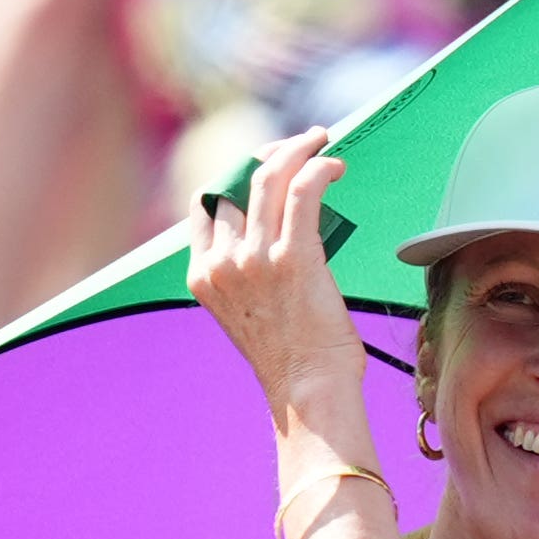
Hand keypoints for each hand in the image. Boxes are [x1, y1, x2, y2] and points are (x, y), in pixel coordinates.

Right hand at [188, 129, 372, 435]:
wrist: (309, 394)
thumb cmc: (293, 359)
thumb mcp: (249, 313)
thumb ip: (247, 272)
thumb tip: (276, 230)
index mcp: (203, 275)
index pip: (208, 203)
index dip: (236, 173)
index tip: (264, 164)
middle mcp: (222, 262)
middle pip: (240, 181)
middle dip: (272, 154)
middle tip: (302, 147)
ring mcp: (255, 258)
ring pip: (271, 176)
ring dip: (299, 149)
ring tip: (321, 143)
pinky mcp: (294, 257)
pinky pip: (303, 190)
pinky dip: (319, 168)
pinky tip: (334, 167)